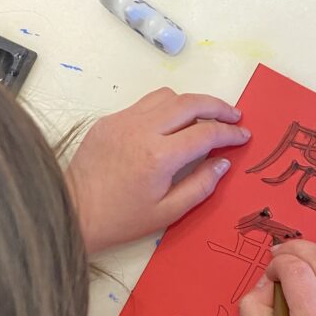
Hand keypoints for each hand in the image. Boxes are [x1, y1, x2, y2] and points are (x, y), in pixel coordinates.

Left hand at [66, 88, 249, 252]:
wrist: (72, 212)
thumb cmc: (121, 219)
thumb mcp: (167, 212)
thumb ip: (200, 185)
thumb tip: (222, 162)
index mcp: (159, 156)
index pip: (206, 132)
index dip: (229, 132)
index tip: (243, 135)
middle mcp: (142, 130)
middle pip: (190, 102)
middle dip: (217, 106)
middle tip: (234, 116)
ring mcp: (123, 121)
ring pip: (167, 96)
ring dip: (190, 103)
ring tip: (203, 118)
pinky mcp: (109, 121)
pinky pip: (144, 105)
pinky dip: (164, 110)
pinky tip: (169, 127)